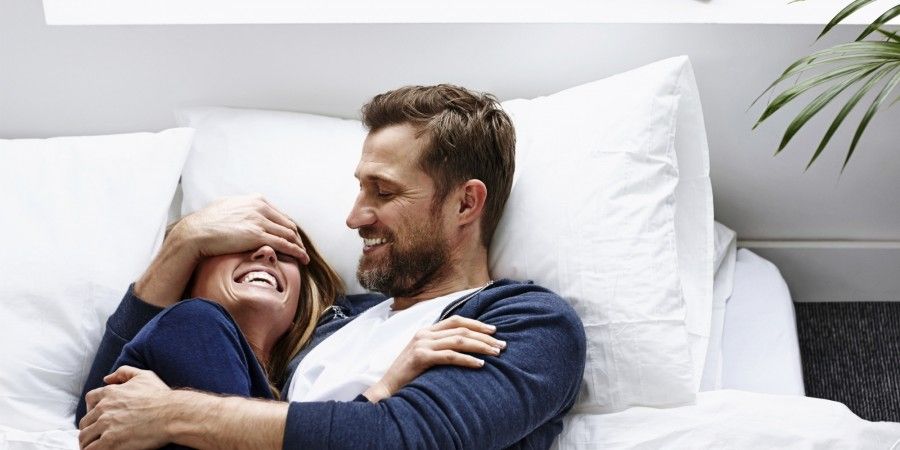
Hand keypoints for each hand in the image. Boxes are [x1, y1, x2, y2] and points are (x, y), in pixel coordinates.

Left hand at [79, 366, 172, 449]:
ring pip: (85, 437)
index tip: (97, 416)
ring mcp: (106, 425)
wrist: (171, 414)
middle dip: (89, 428)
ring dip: (87, 442)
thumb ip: (124, 372)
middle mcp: (104, 408)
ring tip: (93, 447)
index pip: (90, 400)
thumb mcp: (144, 376)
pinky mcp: (110, 441)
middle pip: (85, 421)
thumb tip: (107, 378)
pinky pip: (92, 449)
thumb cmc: (161, 396)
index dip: (91, 409)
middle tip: (95, 435)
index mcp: (110, 392)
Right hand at [176, 194, 308, 264]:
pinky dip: (296, 251)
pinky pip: (284, 244)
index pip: (280, 215)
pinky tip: (302, 259)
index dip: (289, 228)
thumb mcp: (227, 207)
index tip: (292, 238)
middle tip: (301, 249)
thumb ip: (240, 208)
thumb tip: (242, 211)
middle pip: (288, 224)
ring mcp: (260, 221)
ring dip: (299, 246)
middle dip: (297, 238)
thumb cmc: (207, 223)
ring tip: (304, 257)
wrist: (196, 232)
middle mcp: (261, 207)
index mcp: (256, 200)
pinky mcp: (258, 235)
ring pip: (289, 234)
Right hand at [363, 316, 505, 402]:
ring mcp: (421, 344)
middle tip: (502, 345)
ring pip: (458, 340)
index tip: (494, 330)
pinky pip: (450, 356)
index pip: (456, 320)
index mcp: (426, 331)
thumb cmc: (408, 376)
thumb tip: (466, 348)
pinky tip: (480, 364)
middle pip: (461, 329)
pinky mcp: (420, 357)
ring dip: (480, 346)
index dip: (476, 324)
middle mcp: (424, 333)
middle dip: (484, 336)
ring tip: (496, 353)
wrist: (387, 390)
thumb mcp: (425, 356)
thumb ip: (440, 348)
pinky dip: (467, 359)